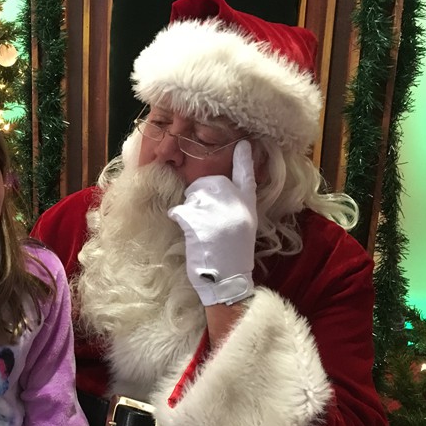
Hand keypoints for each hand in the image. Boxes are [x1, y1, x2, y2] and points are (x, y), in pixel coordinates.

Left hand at [167, 141, 257, 305]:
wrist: (227, 281)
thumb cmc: (231, 257)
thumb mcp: (243, 228)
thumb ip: (233, 207)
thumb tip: (213, 192)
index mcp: (248, 207)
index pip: (248, 177)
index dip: (244, 160)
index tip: (244, 143)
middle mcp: (236, 206)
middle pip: (212, 183)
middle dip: (200, 193)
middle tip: (200, 214)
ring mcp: (219, 214)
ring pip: (194, 196)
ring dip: (188, 208)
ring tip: (196, 228)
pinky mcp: (200, 224)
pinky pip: (181, 210)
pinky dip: (178, 217)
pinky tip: (183, 227)